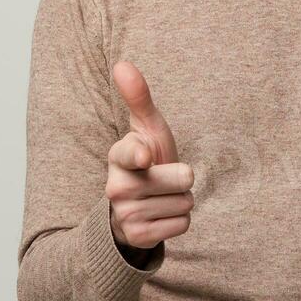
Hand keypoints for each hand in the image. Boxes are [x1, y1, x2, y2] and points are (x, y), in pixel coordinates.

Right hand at [107, 60, 194, 255]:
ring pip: (184, 203)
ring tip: (163, 197)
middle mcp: (116, 186)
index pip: (130, 154)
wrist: (136, 208)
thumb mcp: (146, 130)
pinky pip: (182, 225)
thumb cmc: (148, 161)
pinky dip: (179, 221)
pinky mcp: (138, 237)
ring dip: (181, 200)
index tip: (144, 156)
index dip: (140, 155)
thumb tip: (122, 63)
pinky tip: (162, 215)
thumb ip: (138, 97)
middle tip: (165, 178)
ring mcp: (125, 214)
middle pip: (182, 179)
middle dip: (182, 179)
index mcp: (118, 156)